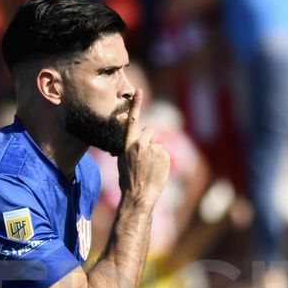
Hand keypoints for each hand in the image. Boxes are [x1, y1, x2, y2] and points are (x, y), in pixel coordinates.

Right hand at [117, 89, 169, 209]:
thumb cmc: (127, 179)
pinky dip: (162, 161)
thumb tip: (138, 141)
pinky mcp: (165, 156)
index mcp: (128, 144)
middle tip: (145, 155)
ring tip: (149, 168)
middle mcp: (141, 144)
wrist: (138, 195)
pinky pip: (165, 154)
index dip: (135, 105)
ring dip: (155, 153)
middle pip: (150, 131)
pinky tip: (156, 171)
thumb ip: (130, 147)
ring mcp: (155, 149)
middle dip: (149, 139)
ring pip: (158, 145)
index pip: (132, 120)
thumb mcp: (122, 160)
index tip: (138, 91)